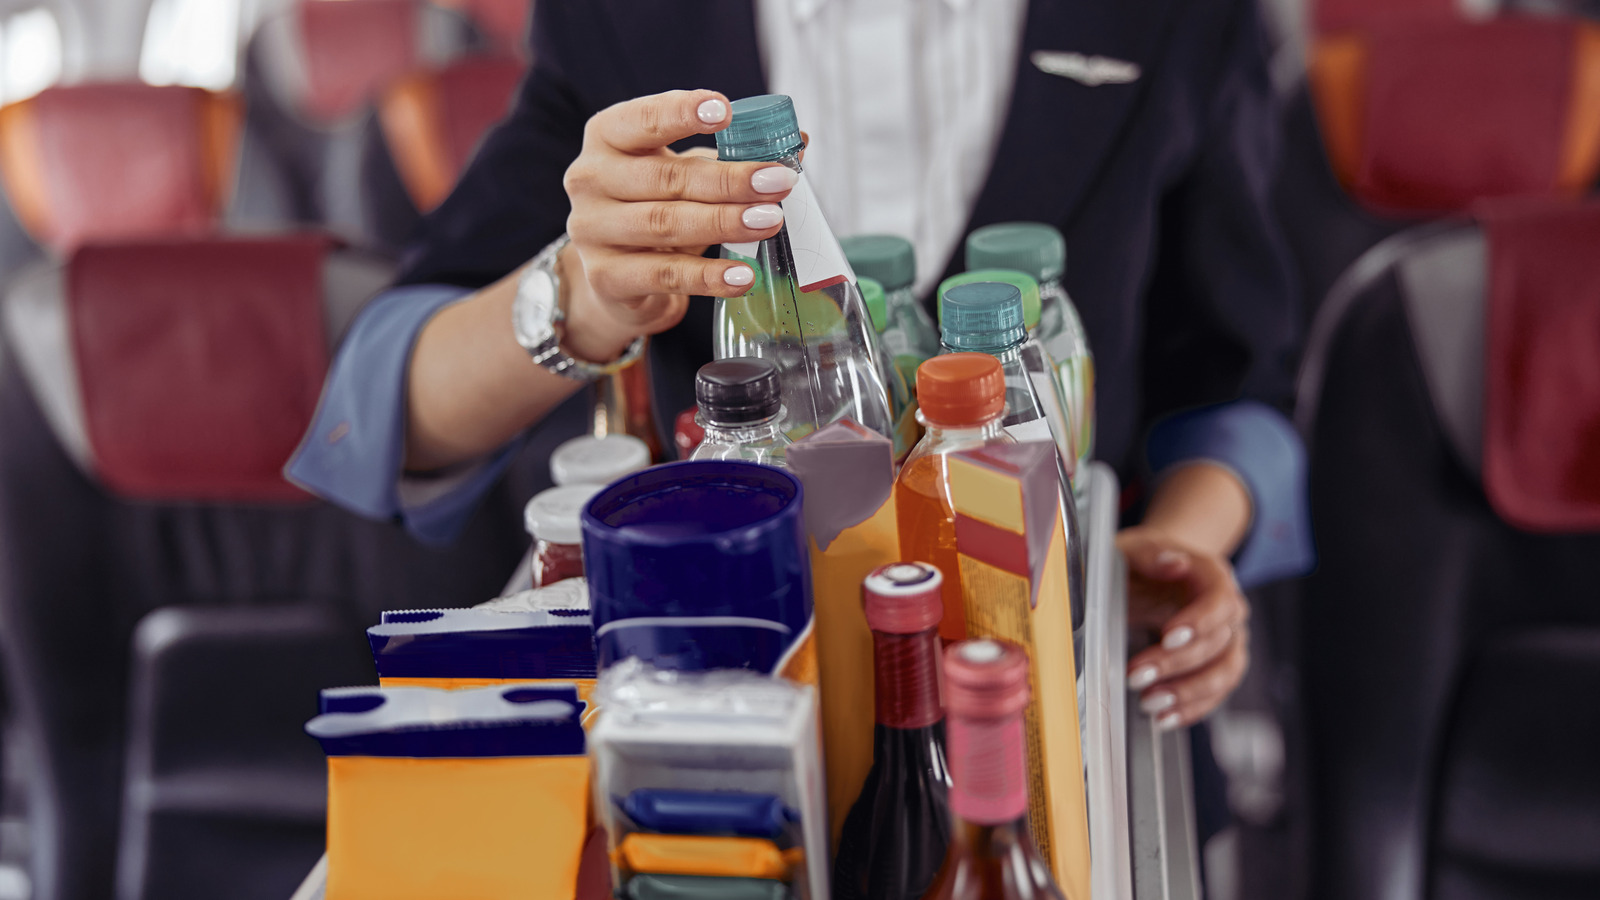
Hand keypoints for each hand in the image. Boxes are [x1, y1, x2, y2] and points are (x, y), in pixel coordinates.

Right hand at [560, 89, 799, 362]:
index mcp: (608, 138)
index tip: (726, 110)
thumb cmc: (657, 207)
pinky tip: (743, 275)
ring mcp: (592, 230)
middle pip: (664, 176)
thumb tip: (798, 142)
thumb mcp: (688, 174)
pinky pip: (663, 275)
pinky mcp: (605, 278)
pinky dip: (707, 276)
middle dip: (728, 179)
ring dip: (724, 222)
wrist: (618, 277)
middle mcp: (590, 179)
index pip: (641, 118)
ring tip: (770, 221)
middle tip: (779, 181)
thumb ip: (733, 155)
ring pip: (664, 224)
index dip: (681, 113)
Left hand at [1118, 525, 1250, 730]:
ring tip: (1151, 703)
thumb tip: (1173, 562)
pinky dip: (1191, 708)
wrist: (1151, 574)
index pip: (1220, 600)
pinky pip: (1215, 693)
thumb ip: (1151, 553)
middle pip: (1216, 641)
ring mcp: (1227, 640)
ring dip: (1188, 693)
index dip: (1199, 621)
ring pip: (1224, 673)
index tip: (1168, 636)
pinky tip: (1164, 718)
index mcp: (1213, 576)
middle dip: (1175, 664)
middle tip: (1136, 675)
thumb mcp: (1135, 548)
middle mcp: (1229, 610)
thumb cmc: (1142, 562)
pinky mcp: (1217, 666)